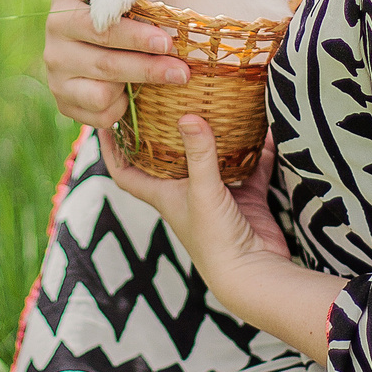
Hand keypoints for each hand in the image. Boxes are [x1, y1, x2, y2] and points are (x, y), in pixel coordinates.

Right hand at [42, 0, 187, 129]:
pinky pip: (99, 113)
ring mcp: (55, 76)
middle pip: (106, 61)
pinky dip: (120, 107)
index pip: (97, 24)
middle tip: (182, 69)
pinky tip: (130, 94)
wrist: (85, 51)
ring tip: (167, 76)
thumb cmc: (110, 12)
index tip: (167, 40)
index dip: (133, 35)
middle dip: (149, 66)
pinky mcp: (63, 103)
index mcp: (63, 8)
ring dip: (139, 86)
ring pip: (103, 91)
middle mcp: (53, 43)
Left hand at [98, 115, 344, 360]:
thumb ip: (199, 154)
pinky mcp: (245, 198)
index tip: (106, 119)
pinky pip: (250, 165)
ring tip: (215, 100)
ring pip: (211, 156)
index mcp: (163, 194)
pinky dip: (257, 149)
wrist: (255, 275)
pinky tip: (264, 126)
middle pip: (168, 156)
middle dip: (166, 129)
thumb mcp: (204, 192)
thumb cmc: (216, 242)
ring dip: (214, 134)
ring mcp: (217, 195)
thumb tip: (189, 115)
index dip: (111, 148)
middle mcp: (186, 192)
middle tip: (166, 95)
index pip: (125, 170)